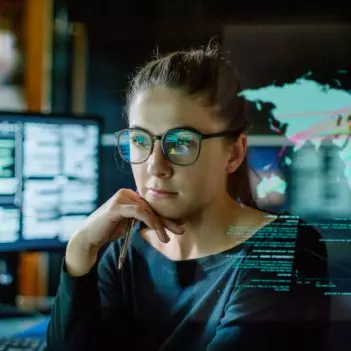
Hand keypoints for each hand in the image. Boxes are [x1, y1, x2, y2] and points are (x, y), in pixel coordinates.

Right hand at [65, 188, 183, 275]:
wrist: (88, 239)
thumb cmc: (108, 231)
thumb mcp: (130, 223)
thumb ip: (143, 219)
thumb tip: (162, 222)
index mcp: (130, 196)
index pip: (151, 206)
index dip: (166, 216)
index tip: (179, 226)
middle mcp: (126, 193)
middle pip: (152, 207)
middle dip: (167, 220)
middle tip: (181, 230)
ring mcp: (121, 198)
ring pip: (147, 210)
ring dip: (159, 225)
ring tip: (167, 238)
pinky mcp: (116, 206)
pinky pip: (139, 212)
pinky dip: (150, 222)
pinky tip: (158, 232)